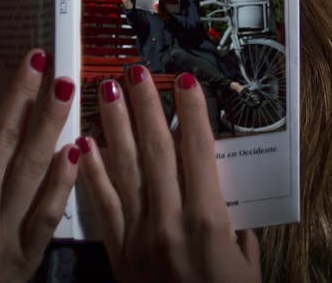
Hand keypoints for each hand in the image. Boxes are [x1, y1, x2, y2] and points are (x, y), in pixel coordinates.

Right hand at [0, 49, 78, 282]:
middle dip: (21, 97)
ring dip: (51, 124)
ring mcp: (5, 233)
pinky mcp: (27, 256)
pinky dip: (64, 180)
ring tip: (66, 88)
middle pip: (2, 142)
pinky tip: (78, 150)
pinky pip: (50, 212)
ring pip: (32, 167)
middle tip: (38, 60)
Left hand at [78, 68, 260, 282]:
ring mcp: (139, 239)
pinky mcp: (119, 257)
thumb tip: (227, 203)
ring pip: (125, 170)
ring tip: (106, 90)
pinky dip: (92, 173)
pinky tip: (83, 144)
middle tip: (135, 69)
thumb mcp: (248, 270)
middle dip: (146, 107)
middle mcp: (170, 223)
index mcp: (208, 222)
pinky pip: (103, 207)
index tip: (183, 81)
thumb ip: (237, 232)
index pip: (198, 153)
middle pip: (156, 151)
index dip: (192, 114)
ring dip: (116, 126)